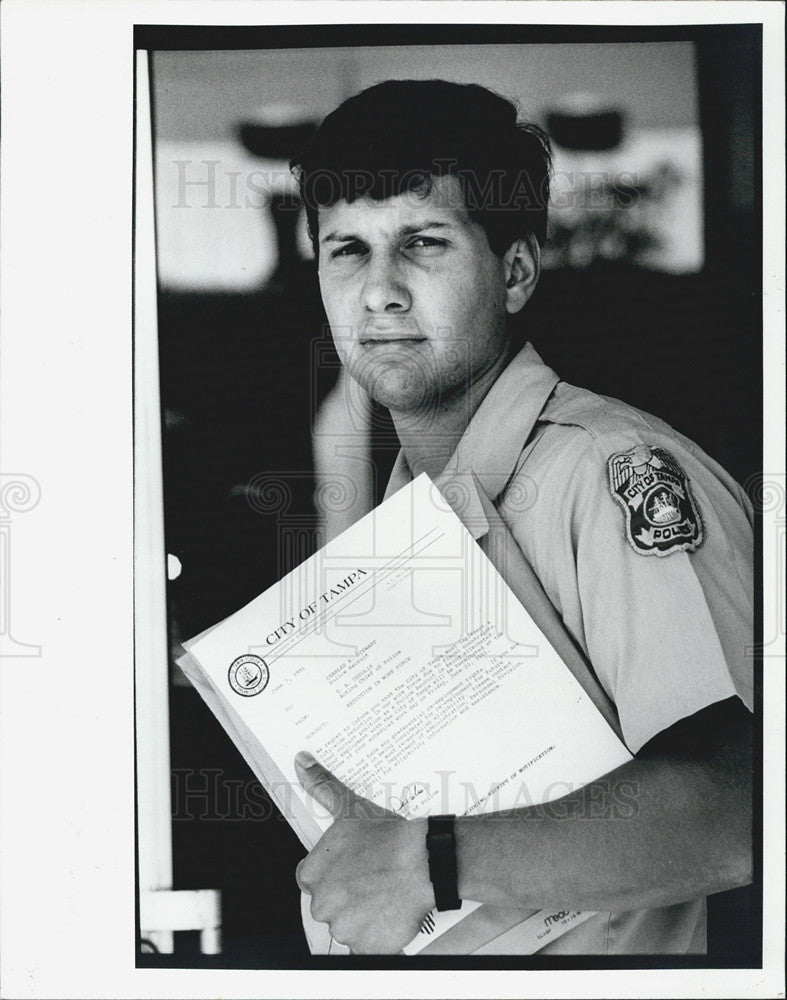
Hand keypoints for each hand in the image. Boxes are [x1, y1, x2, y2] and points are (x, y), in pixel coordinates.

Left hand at [294, 752, 434, 953]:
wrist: (425, 861)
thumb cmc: (388, 836)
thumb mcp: (350, 807)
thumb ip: (322, 787)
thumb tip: (302, 761)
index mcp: (312, 873)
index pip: (310, 879)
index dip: (333, 873)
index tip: (353, 867)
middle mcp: (322, 904)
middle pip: (328, 905)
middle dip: (347, 896)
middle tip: (373, 880)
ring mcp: (343, 929)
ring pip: (347, 926)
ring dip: (362, 916)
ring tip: (385, 895)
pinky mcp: (366, 947)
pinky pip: (366, 945)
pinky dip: (377, 935)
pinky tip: (391, 914)